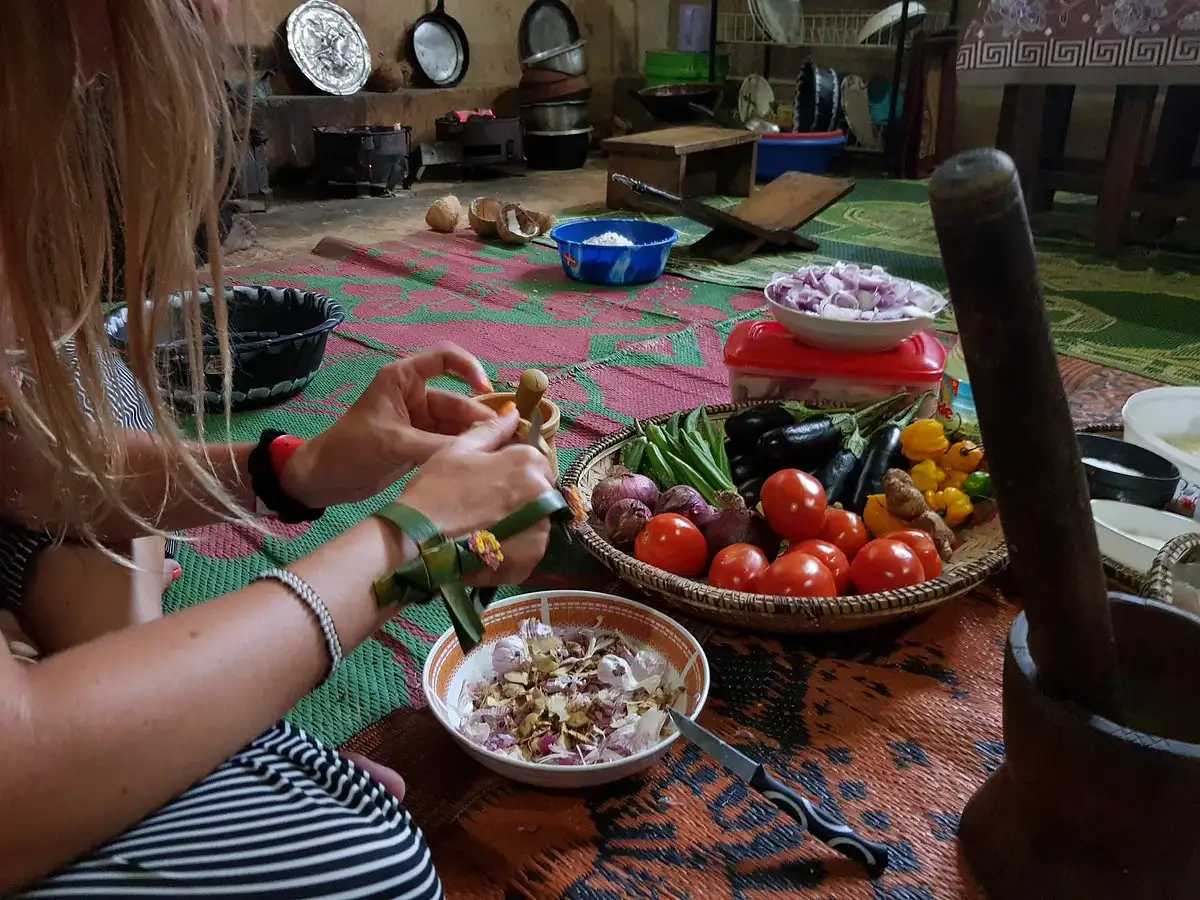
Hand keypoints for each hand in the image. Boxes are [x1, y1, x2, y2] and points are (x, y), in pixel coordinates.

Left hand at [281, 343, 494, 508]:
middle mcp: (415, 395)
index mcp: (403, 379)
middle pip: (457, 400)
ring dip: (475, 436)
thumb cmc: (351, 449)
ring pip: (457, 424)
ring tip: (500, 451)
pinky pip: (450, 442)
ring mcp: (420, 421)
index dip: (470, 368)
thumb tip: (479, 451)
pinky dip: (464, 450)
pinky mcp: (421, 444)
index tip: (487, 390)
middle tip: (506, 437)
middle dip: (479, 417)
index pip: (445, 359)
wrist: (324, 479)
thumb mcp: (395, 444)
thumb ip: (438, 446)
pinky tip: (483, 461)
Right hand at [399, 411, 554, 585]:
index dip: (513, 469)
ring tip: (486, 526)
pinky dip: (514, 546)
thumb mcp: (460, 449)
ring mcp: (540, 528)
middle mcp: (542, 493)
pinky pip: (530, 547)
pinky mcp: (532, 557)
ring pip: (537, 519)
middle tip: (485, 505)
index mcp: (527, 461)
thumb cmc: (436, 488)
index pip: (535, 460)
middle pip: (539, 490)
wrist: (418, 539)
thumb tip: (514, 413)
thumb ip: (493, 430)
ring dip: (519, 521)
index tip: (491, 480)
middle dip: (520, 494)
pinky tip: (489, 544)